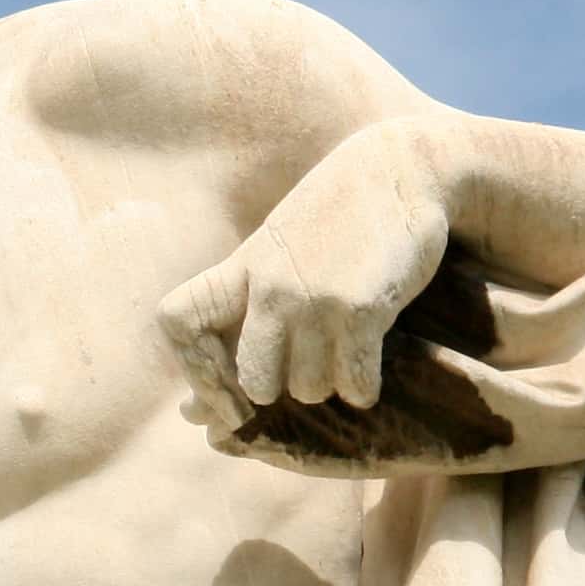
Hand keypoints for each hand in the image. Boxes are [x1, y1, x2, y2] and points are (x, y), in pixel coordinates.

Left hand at [156, 127, 447, 443]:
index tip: (223, 384)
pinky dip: (363, 389)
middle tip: (304, 374)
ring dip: (328, 386)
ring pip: (307, 390)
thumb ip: (237, 322)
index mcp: (243, 268)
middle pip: (253, 381)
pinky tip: (368, 371)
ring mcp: (315, 299)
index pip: (180, 323)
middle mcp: (270, 286)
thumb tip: (190, 416)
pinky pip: (352, 384)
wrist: (404, 169)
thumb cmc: (338, 221)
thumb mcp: (275, 255)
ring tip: (343, 356)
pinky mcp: (362, 309)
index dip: (196, 368)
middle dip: (280, 392)